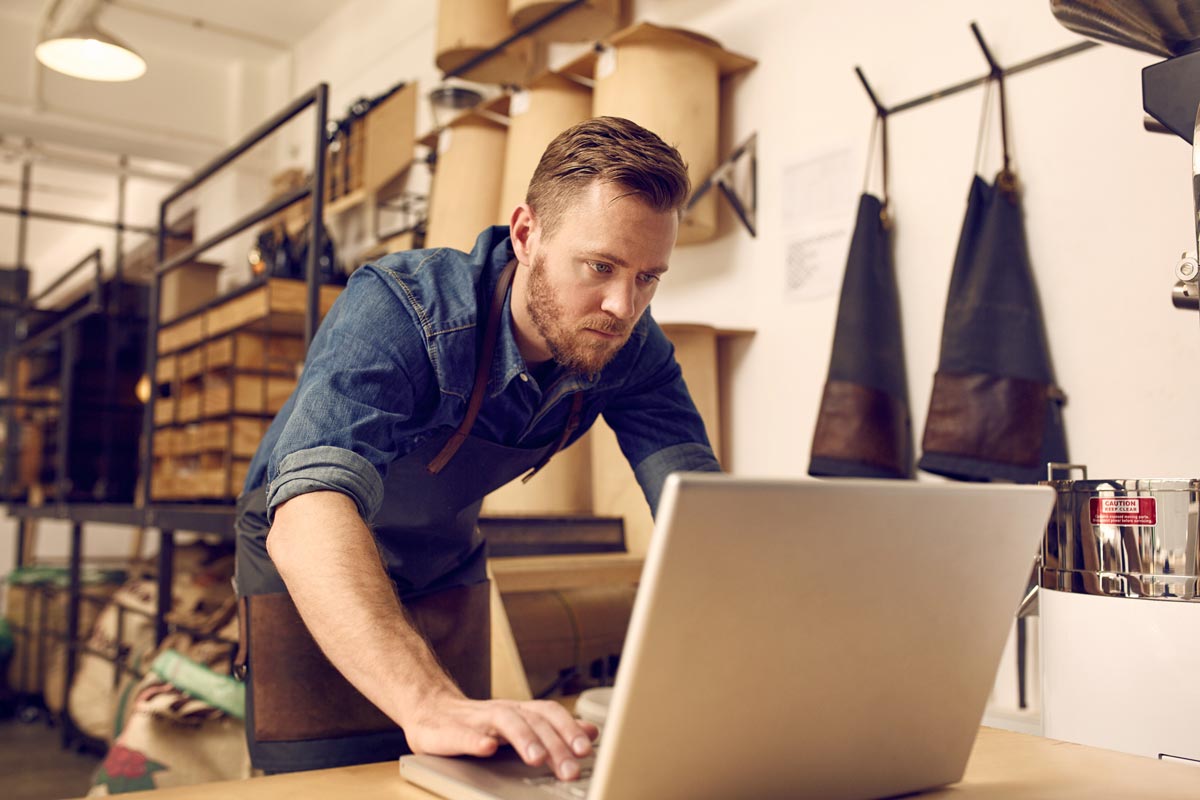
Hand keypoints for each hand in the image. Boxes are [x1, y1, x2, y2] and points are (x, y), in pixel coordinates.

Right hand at [402, 695, 599, 780]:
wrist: (430, 712)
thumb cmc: (479, 724)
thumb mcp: (521, 724)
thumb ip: (554, 729)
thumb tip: (592, 731)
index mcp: (520, 711)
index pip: (550, 714)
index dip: (569, 729)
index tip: (587, 750)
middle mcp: (503, 711)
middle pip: (534, 720)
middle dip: (555, 745)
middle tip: (570, 769)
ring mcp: (477, 719)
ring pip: (505, 721)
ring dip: (523, 738)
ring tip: (536, 758)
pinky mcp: (449, 731)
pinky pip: (463, 733)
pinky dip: (476, 740)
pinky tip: (486, 748)